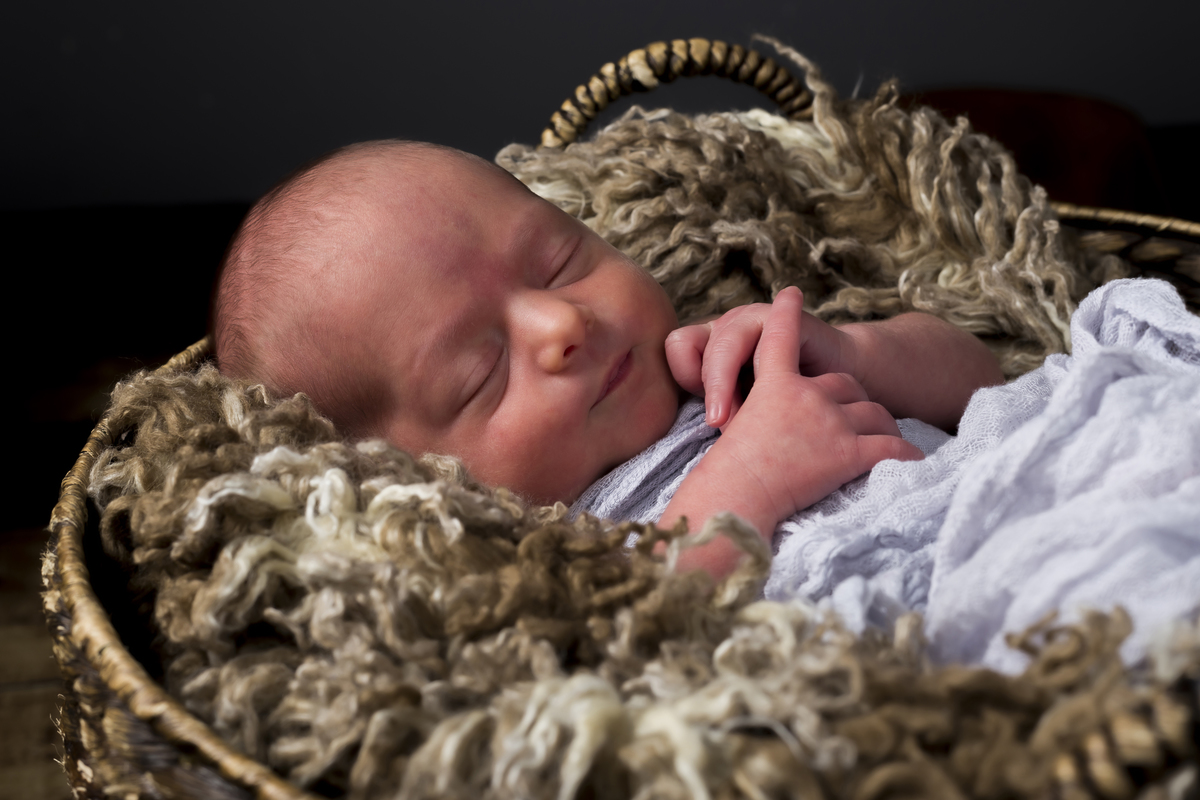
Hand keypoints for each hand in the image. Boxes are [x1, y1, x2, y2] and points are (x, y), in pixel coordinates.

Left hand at [665, 289, 853, 428]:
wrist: (842, 390)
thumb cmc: (786, 408)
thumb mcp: (745, 412)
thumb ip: (721, 414)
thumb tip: (703, 444)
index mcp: (710, 344)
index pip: (677, 348)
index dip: (685, 377)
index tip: (706, 411)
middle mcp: (728, 326)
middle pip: (695, 346)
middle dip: (709, 389)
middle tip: (719, 424)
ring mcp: (755, 317)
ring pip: (725, 343)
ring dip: (728, 382)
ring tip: (737, 416)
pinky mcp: (786, 319)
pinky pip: (767, 335)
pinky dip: (768, 363)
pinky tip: (777, 385)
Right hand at [686, 288, 922, 526]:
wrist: (736, 498)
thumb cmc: (725, 475)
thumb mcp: (731, 430)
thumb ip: (752, 414)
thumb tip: (765, 420)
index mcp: (773, 385)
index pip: (780, 338)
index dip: (786, 314)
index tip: (790, 294)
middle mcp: (805, 395)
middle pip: (846, 387)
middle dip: (854, 403)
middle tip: (857, 422)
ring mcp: (829, 422)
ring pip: (875, 416)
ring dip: (883, 428)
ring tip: (885, 442)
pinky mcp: (849, 452)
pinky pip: (892, 449)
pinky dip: (905, 455)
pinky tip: (912, 461)